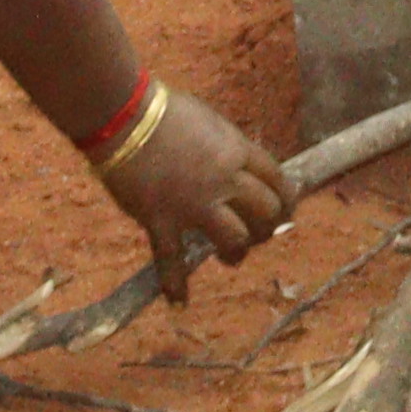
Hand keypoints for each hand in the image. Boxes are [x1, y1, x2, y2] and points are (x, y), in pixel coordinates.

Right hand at [97, 80, 291, 269]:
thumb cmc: (163, 111)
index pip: (277, 179)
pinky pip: (172, 260)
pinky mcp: (163, 221)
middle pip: (266, 212)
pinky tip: (179, 300)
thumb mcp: (208, 121)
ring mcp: (194, 203)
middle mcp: (224, 179)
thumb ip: (224, 147)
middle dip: (267, 228)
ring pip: (235, 239)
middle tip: (257, 235)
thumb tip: (234, 162)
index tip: (284, 209)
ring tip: (228, 257)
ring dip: (236, 253)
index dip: (285, 198)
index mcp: (237, 150)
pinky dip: (175, 283)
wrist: (125, 118)